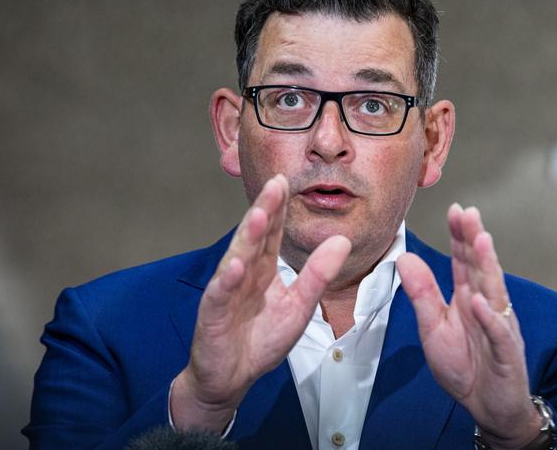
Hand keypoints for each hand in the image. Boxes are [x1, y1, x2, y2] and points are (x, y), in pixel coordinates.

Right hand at [171, 174, 350, 431]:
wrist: (233, 375)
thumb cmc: (262, 339)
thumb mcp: (299, 306)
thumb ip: (318, 275)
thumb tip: (343, 241)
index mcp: (264, 268)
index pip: (272, 233)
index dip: (279, 208)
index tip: (287, 180)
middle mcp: (244, 272)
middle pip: (255, 237)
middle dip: (264, 210)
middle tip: (276, 183)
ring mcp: (227, 290)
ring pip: (237, 258)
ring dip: (247, 237)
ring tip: (258, 214)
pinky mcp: (213, 313)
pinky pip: (221, 294)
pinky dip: (228, 280)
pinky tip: (236, 265)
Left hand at [396, 204, 541, 448]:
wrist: (485, 404)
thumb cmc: (462, 364)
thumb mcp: (433, 326)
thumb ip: (422, 294)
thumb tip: (404, 258)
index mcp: (467, 298)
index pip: (464, 261)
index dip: (460, 236)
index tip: (455, 209)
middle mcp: (486, 306)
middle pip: (481, 268)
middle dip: (474, 240)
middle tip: (468, 212)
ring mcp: (498, 327)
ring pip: (493, 292)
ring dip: (487, 266)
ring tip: (480, 241)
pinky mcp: (504, 353)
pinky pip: (497, 333)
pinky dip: (488, 318)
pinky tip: (478, 302)